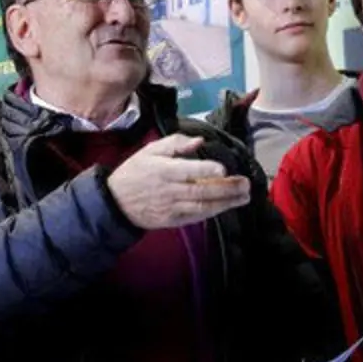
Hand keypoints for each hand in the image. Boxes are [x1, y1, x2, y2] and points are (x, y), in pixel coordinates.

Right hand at [106, 134, 250, 229]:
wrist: (116, 202)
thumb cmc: (135, 172)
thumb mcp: (150, 150)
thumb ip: (175, 143)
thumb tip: (199, 141)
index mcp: (163, 170)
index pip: (188, 171)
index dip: (206, 171)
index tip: (223, 170)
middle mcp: (169, 190)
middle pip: (201, 191)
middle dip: (226, 189)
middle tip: (246, 185)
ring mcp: (171, 208)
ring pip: (202, 207)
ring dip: (225, 203)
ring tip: (243, 197)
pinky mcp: (173, 220)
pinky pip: (195, 217)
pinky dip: (212, 213)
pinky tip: (226, 207)